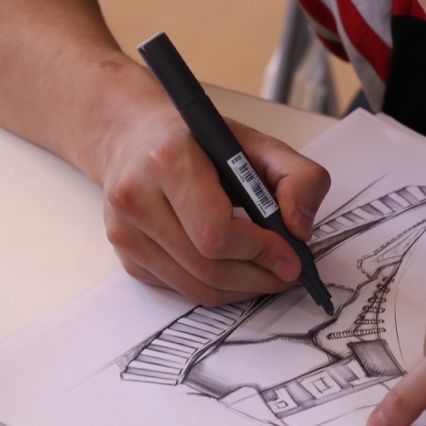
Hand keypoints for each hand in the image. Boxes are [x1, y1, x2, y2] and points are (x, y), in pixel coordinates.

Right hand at [98, 99, 330, 304]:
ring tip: (268, 273)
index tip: (291, 257)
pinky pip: (180, 288)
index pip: (216, 231)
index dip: (260, 251)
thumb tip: (300, 228)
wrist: (135, 137)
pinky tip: (234, 268)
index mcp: (169, 159)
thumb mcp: (258, 143)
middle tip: (287, 272)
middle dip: (258, 277)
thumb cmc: (199, 141)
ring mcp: (125, 231)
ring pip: (195, 286)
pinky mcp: (126, 255)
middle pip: (207, 266)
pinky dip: (216, 287)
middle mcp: (136, 197)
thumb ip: (298, 177)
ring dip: (242, 288)